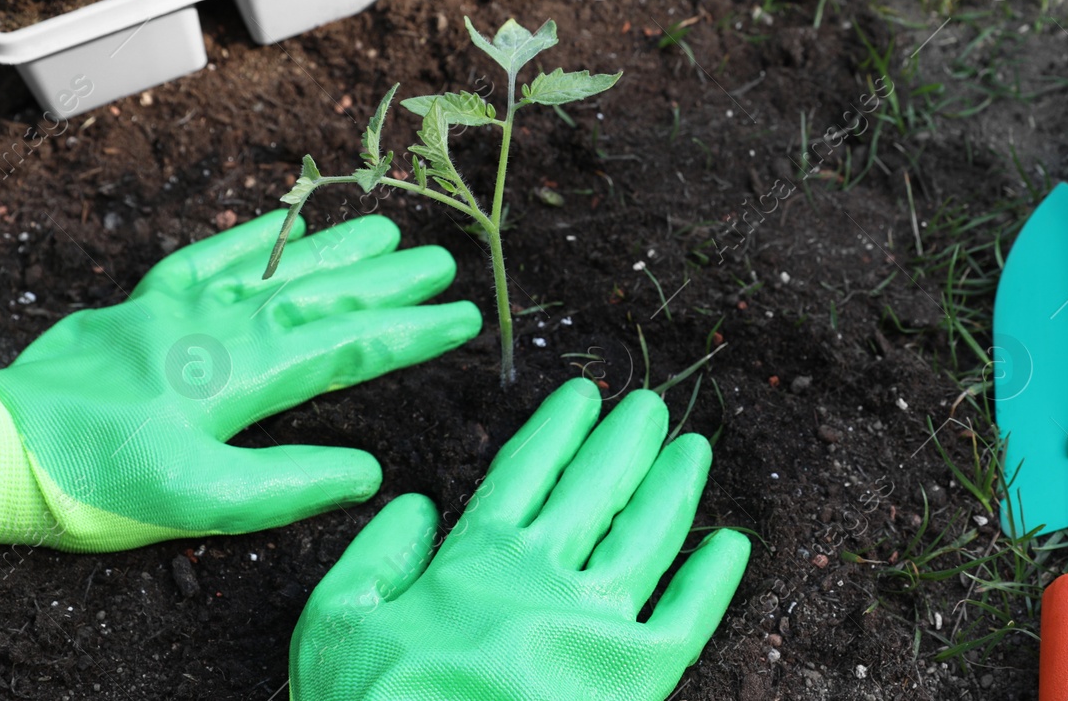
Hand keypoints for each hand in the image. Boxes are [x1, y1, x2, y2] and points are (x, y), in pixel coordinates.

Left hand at [0, 210, 479, 551]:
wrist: (3, 448)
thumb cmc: (99, 481)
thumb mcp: (197, 503)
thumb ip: (286, 485)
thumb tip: (366, 471)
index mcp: (245, 374)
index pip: (349, 347)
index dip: (411, 332)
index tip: (462, 317)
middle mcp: (223, 325)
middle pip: (325, 295)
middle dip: (390, 281)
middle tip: (445, 262)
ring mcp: (183, 305)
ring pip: (278, 268)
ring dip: (337, 249)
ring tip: (389, 232)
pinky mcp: (145, 301)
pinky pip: (211, 253)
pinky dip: (253, 236)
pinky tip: (283, 222)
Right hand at [291, 379, 750, 700]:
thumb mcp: (336, 625)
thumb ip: (375, 556)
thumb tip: (418, 504)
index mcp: (476, 558)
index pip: (528, 470)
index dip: (560, 427)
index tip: (584, 395)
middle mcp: (544, 575)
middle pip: (599, 486)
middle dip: (628, 440)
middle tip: (651, 408)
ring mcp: (595, 625)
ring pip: (649, 533)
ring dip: (674, 485)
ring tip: (693, 449)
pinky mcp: (635, 679)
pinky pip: (688, 617)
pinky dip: (713, 579)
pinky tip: (731, 544)